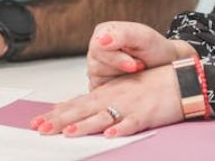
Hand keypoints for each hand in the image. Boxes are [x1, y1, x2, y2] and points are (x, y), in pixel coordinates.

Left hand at [33, 64, 182, 137]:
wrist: (177, 79)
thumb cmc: (147, 86)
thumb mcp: (117, 90)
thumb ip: (94, 102)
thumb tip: (69, 112)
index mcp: (104, 94)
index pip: (75, 105)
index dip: (55, 114)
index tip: (36, 122)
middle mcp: (112, 98)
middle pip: (83, 111)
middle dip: (61, 121)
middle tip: (42, 130)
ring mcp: (128, 106)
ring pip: (103, 117)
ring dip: (86, 125)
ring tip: (69, 132)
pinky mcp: (146, 114)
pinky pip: (132, 123)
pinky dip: (122, 128)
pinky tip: (112, 134)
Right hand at [86, 21, 192, 88]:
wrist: (166, 65)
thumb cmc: (155, 48)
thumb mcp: (143, 36)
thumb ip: (121, 34)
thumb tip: (101, 39)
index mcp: (103, 34)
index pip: (96, 47)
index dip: (115, 58)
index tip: (133, 63)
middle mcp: (96, 52)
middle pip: (95, 66)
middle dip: (121, 69)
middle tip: (139, 67)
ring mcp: (97, 71)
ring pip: (98, 80)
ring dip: (121, 79)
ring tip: (135, 73)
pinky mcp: (100, 88)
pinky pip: (100, 96)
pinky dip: (117, 92)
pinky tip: (129, 84)